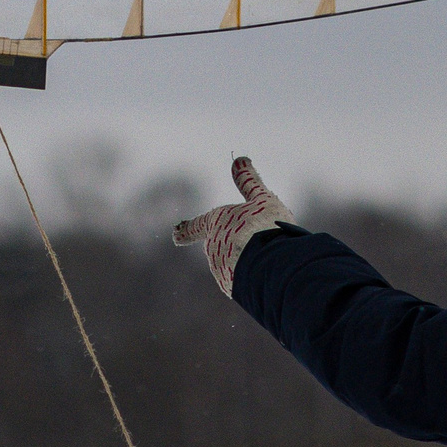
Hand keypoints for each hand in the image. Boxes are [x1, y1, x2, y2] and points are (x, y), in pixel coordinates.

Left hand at [173, 157, 296, 295]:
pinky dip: (252, 277)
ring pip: (233, 264)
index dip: (188, 229)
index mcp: (216, 223)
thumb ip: (249, 182)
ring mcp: (221, 269)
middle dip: (232, 245)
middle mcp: (213, 247)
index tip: (175, 234)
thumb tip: (239, 158)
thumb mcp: (262, 199)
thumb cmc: (265, 227)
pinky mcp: (232, 288)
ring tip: (268, 257)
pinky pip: (241, 280)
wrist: (271, 265)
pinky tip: (266, 274)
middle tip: (254, 242)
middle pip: (220, 246)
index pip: (198, 225)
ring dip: (246, 262)